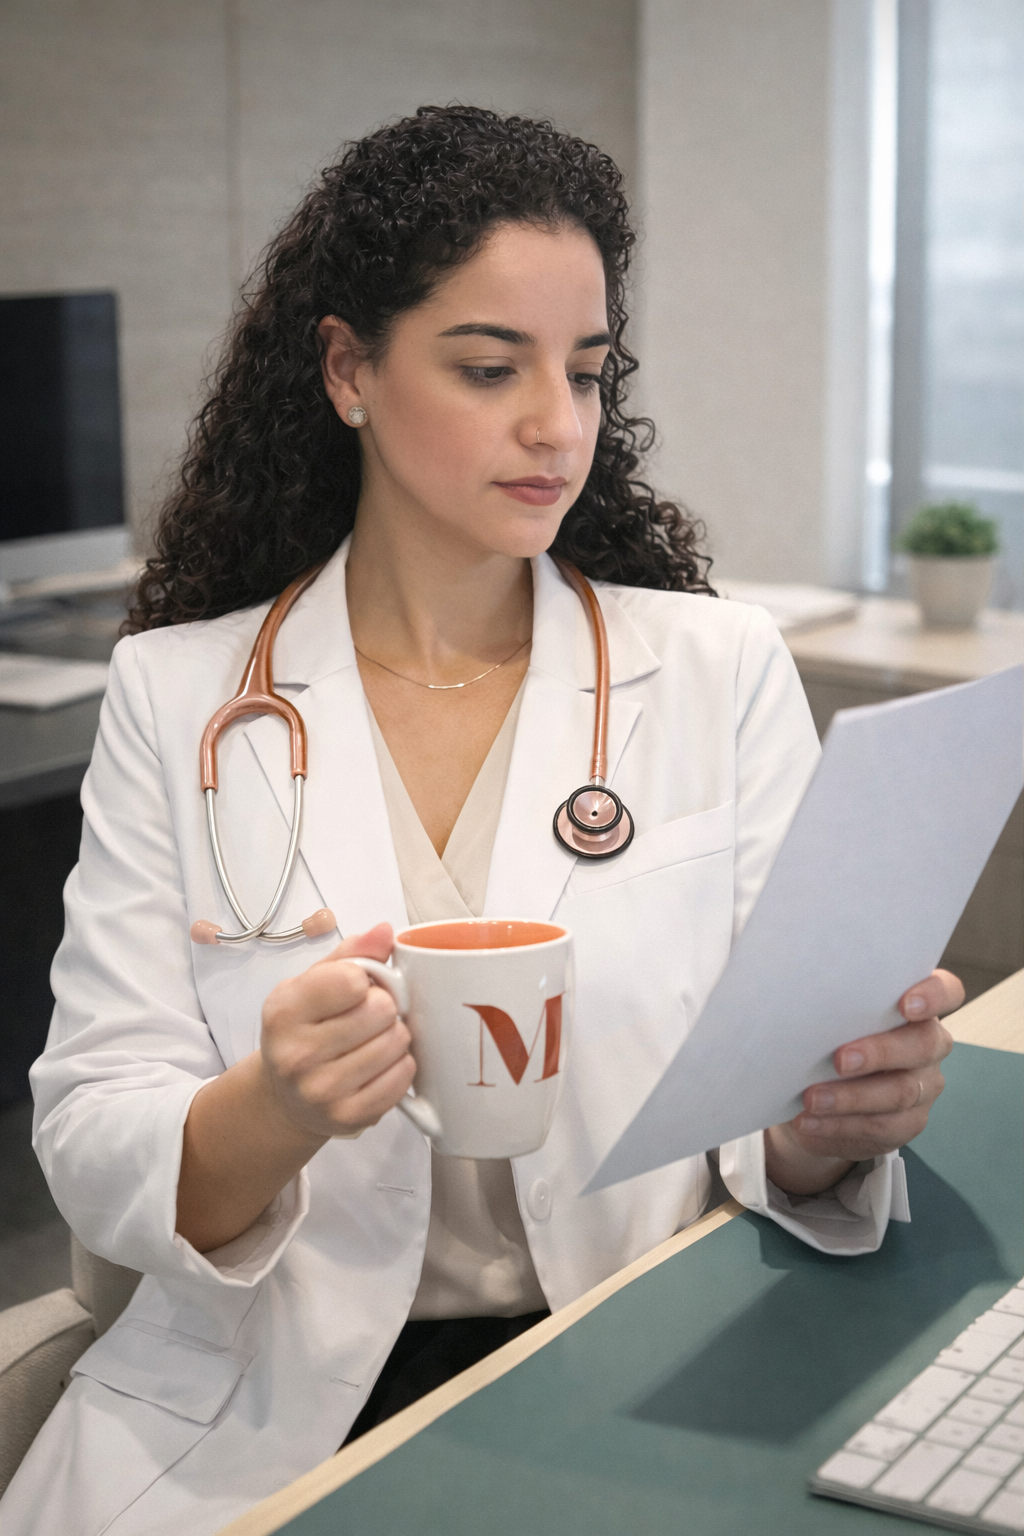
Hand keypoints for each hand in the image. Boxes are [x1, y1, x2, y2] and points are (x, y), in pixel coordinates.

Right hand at [260, 922, 415, 1138]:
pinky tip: (379, 1066)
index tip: (357, 988)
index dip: (366, 979)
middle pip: (381, 1010)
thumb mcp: (313, 984)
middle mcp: (296, 1055)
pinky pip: (403, 1077)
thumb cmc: (305, 1030)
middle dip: (384, 1008)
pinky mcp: (349, 1118)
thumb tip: (384, 931)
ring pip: (397, 1043)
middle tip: (369, 1017)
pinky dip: (400, 1066)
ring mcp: (322, 1091)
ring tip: (372, 1041)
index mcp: (284, 1011)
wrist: (286, 1096)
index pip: (352, 979)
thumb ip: (351, 954)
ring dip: (394, 1037)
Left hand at [763, 968, 961, 1195]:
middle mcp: (929, 1044)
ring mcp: (923, 1086)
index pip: (945, 991)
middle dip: (880, 1052)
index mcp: (917, 1007)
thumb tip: (799, 1003)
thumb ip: (832, 1008)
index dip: (933, 996)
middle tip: (840, 1060)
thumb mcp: (829, 1019)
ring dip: (851, 1097)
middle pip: (924, 1045)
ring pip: (900, 1093)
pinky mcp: (908, 1123)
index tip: (906, 1004)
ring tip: (811, 1099)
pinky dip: (839, 1125)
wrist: (815, 1096)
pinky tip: (808, 1121)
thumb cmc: (825, 1039)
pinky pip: (879, 1127)